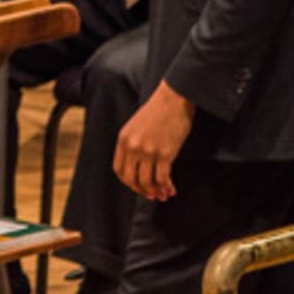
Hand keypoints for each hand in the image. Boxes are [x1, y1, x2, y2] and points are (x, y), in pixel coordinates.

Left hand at [113, 80, 194, 200]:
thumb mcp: (136, 126)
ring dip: (156, 191)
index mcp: (123, 140)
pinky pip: (162, 178)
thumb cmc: (158, 111)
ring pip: (147, 181)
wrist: (174, 98)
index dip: (128, 182)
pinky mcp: (165, 154)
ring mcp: (148, 151)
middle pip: (131, 179)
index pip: (119, 170)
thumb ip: (133, 144)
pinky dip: (166, 186)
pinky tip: (172, 189)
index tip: (138, 187)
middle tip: (151, 195)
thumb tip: (138, 167)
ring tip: (164, 194)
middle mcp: (133, 147)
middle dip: (141, 190)